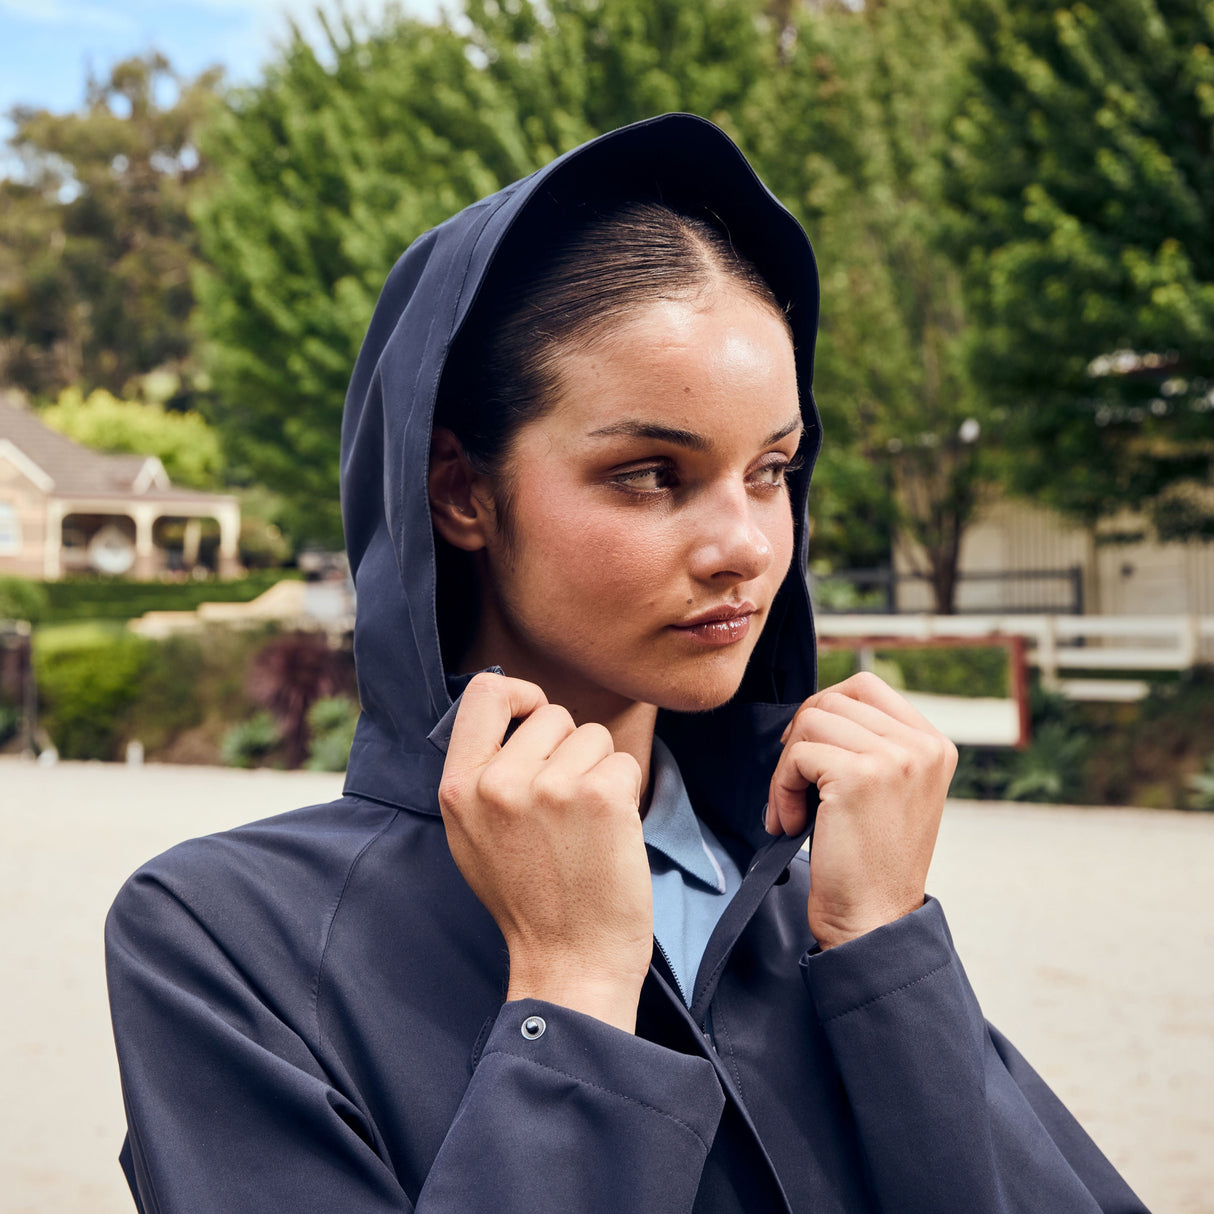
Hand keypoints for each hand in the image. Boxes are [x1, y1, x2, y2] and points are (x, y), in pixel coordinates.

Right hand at [438, 672, 652, 1031]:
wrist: (569, 962)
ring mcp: (550, 788)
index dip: (519, 696)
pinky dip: (627, 793)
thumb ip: (483, 774)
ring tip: (585, 826)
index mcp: (459, 787)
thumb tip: (515, 711)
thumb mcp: (473, 835)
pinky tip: (610, 835)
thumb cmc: (528, 899)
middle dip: (570, 749)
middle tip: (565, 809)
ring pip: (594, 737)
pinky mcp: (600, 797)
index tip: (536, 720)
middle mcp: (498, 782)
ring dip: (600, 772)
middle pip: (553, 715)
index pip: (483, 693)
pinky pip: (625, 763)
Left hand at [766, 671, 956, 949]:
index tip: (808, 754)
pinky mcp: (860, 775)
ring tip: (793, 811)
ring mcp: (895, 757)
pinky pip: (797, 755)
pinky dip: (780, 789)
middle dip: (800, 739)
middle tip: (794, 786)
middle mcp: (922, 745)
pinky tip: (793, 824)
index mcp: (933, 743)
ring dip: (786, 768)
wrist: (873, 920)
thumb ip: (870, 743)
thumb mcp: (887, 789)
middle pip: (833, 699)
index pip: (865, 686)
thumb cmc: (868, 859)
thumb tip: (816, 707)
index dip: (823, 711)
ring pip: (810, 721)